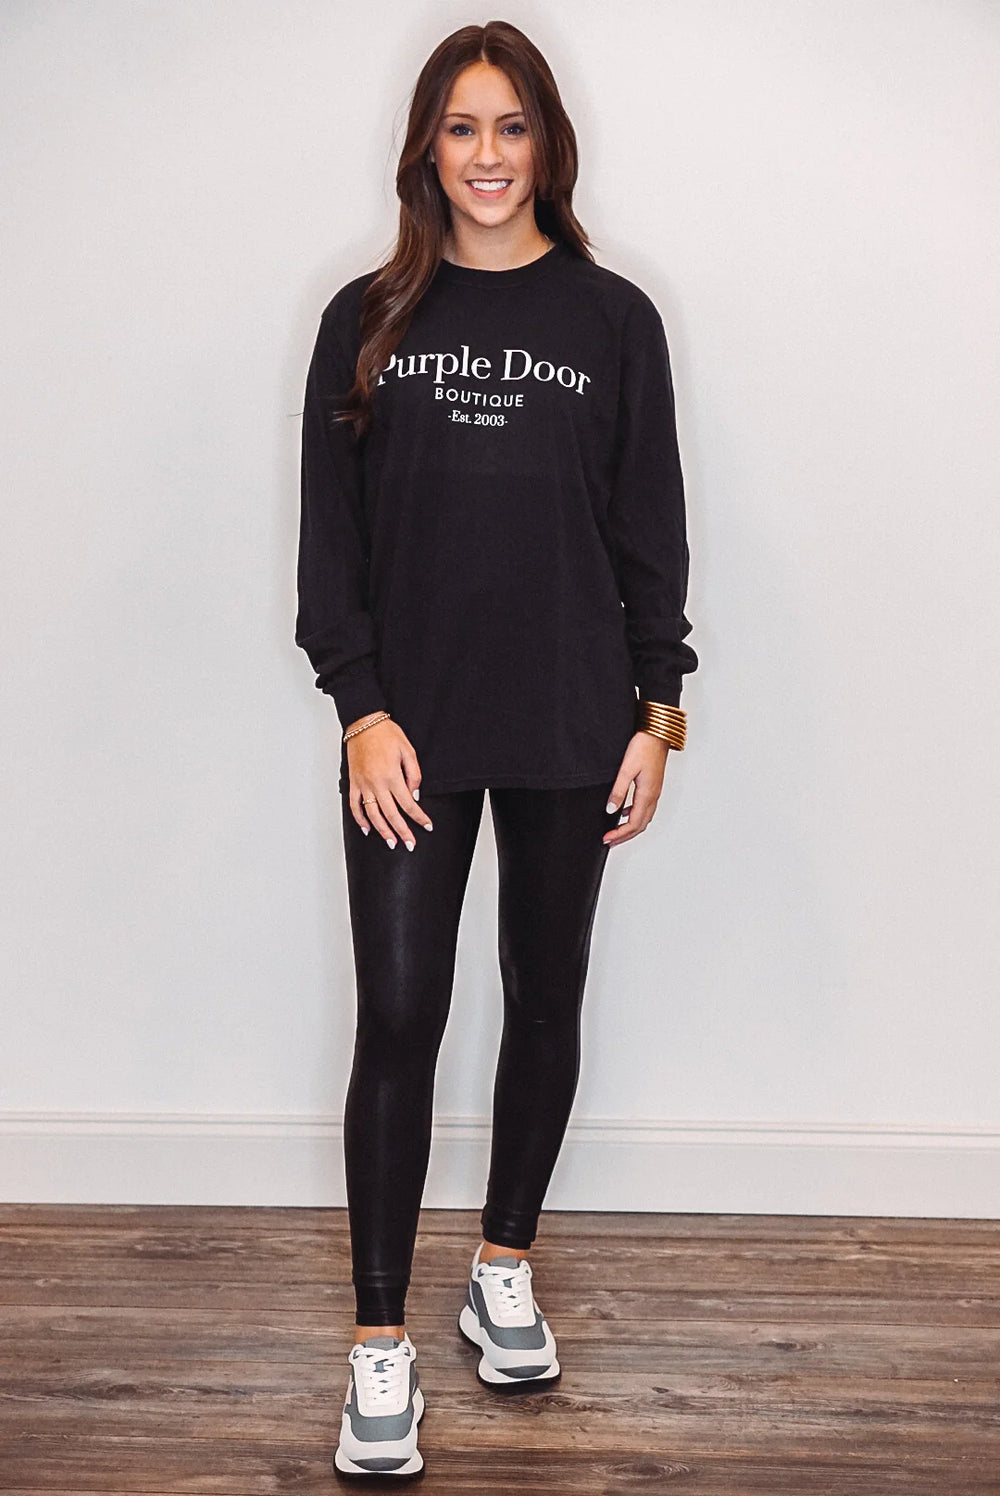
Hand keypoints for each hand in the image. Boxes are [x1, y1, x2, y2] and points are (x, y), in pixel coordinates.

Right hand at [344, 715, 434, 848]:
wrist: (363, 723)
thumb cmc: (386, 734)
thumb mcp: (408, 751)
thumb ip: (414, 774)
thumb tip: (415, 795)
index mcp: (392, 776)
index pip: (408, 804)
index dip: (419, 818)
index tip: (427, 827)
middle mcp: (376, 784)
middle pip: (391, 815)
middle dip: (402, 832)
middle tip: (410, 844)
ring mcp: (363, 785)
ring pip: (372, 814)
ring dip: (382, 831)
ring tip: (391, 843)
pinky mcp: (353, 783)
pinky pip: (354, 806)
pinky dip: (360, 820)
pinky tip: (367, 829)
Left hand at [602, 731, 669, 846]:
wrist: (658, 733)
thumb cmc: (644, 747)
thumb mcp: (626, 769)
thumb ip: (618, 791)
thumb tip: (610, 810)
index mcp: (646, 795)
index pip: (633, 824)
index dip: (619, 834)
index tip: (606, 839)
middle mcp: (653, 796)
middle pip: (640, 826)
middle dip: (624, 836)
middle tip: (609, 841)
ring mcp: (655, 791)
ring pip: (644, 818)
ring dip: (630, 828)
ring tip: (616, 832)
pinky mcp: (653, 786)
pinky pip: (646, 808)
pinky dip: (635, 816)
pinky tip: (625, 812)